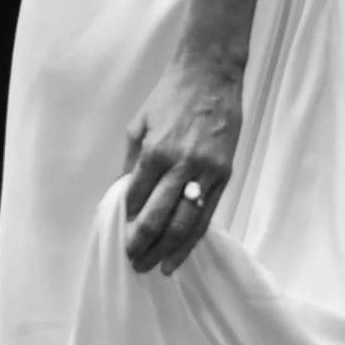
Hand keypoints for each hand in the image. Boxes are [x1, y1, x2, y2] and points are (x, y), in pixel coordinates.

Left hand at [122, 52, 240, 276]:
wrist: (210, 76)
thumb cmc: (169, 96)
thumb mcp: (139, 124)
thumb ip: (131, 163)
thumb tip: (121, 195)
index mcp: (155, 151)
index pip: (137, 199)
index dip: (128, 222)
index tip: (122, 238)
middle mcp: (180, 165)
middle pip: (160, 218)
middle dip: (144, 245)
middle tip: (134, 263)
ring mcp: (205, 172)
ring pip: (186, 224)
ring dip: (168, 250)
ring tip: (156, 269)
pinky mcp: (224, 175)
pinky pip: (207, 215)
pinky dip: (193, 238)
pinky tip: (182, 252)